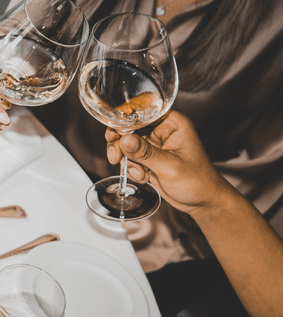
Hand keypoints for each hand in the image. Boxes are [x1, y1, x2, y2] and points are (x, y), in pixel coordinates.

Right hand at [105, 111, 233, 215]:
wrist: (202, 202)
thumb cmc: (197, 181)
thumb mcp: (170, 167)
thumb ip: (146, 153)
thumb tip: (124, 139)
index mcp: (172, 124)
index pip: (142, 114)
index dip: (125, 122)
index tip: (114, 135)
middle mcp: (162, 131)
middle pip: (130, 128)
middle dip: (121, 144)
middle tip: (116, 157)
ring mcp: (154, 145)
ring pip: (126, 144)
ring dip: (128, 160)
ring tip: (139, 173)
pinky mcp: (149, 158)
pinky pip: (130, 158)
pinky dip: (132, 168)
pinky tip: (144, 177)